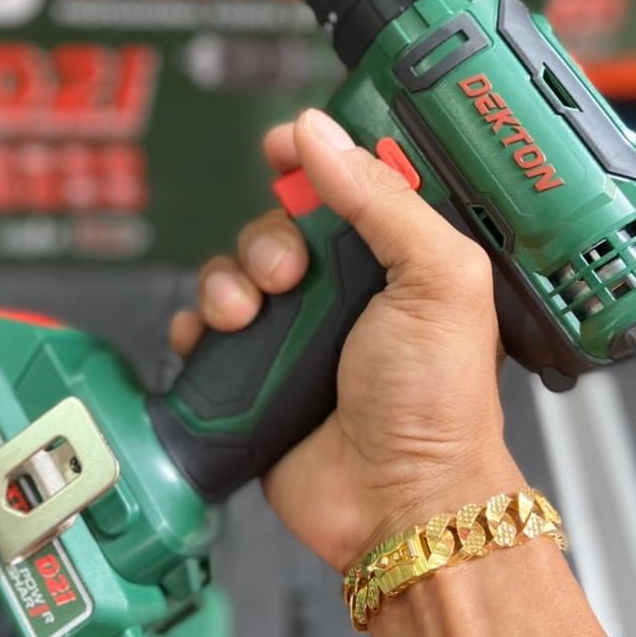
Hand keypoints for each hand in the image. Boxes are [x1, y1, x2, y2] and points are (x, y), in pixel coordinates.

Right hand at [170, 109, 520, 571]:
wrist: (397, 502)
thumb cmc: (439, 404)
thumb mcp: (437, 280)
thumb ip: (381, 200)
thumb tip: (319, 135)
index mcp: (398, 261)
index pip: (349, 185)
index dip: (313, 159)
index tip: (283, 148)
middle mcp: (345, 292)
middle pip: (278, 225)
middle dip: (267, 237)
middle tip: (289, 274)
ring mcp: (297, 334)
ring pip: (234, 271)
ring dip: (227, 281)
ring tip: (248, 314)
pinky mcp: (255, 375)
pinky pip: (204, 329)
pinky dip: (196, 325)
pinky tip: (211, 336)